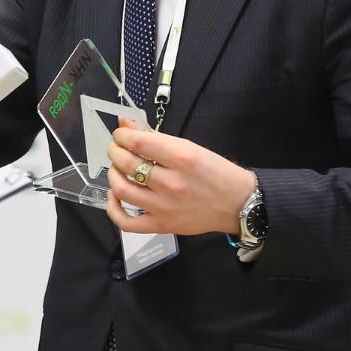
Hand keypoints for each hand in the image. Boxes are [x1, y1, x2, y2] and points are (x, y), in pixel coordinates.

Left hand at [103, 119, 255, 237]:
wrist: (238, 203)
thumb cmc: (216, 173)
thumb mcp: (190, 147)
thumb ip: (156, 137)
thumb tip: (126, 125)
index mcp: (182, 158)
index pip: (138, 142)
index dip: (122, 136)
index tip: (121, 135)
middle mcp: (171, 183)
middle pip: (127, 164)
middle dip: (115, 151)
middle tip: (117, 149)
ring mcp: (165, 207)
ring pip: (122, 189)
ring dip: (113, 174)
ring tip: (117, 168)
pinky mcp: (162, 225)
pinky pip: (127, 222)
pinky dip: (113, 209)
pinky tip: (115, 196)